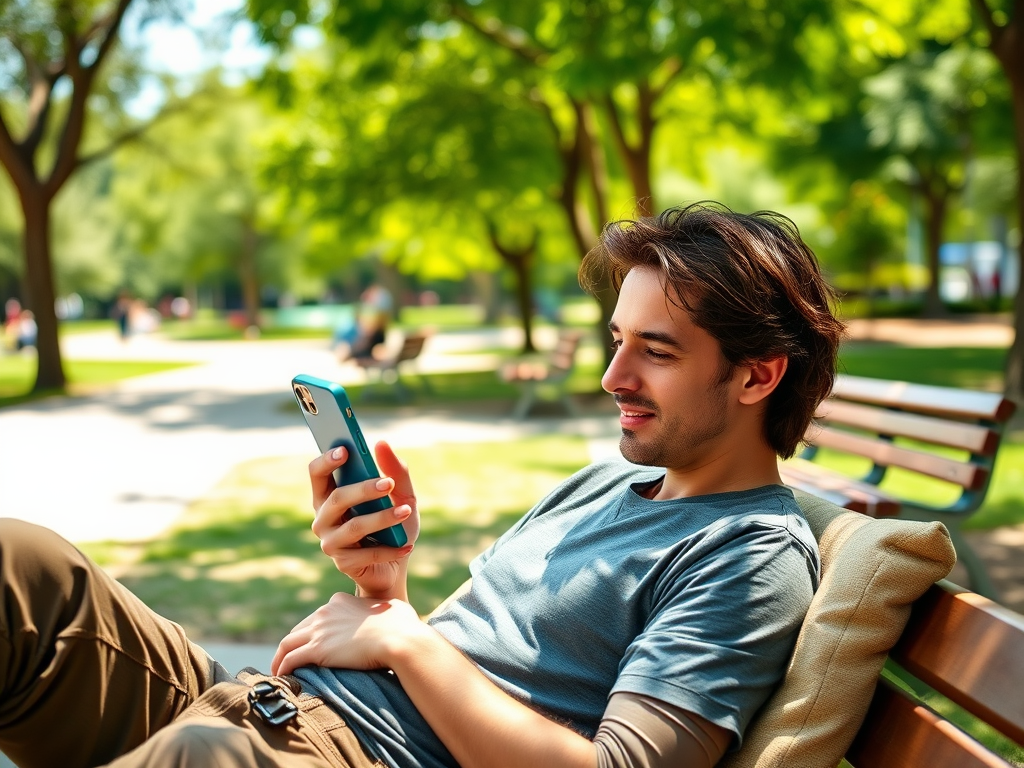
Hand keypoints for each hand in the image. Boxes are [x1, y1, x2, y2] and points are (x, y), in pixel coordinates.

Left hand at [271, 592, 426, 675]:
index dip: (313, 631)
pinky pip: (290, 659)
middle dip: (293, 644)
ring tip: (279, 671)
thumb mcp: (390, 608)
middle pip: (299, 629)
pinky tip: (282, 678)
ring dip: (279, 657)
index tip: (313, 644)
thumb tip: (390, 613)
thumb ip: (381, 611)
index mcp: (340, 601)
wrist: (400, 638)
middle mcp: (326, 611)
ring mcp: (319, 630)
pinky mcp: (317, 649)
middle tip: (290, 660)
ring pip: (287, 643)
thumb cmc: (402, 625)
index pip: (318, 617)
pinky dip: (282, 668)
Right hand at [309, 440, 419, 598]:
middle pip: (336, 498)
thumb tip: (381, 443)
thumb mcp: (401, 496)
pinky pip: (367, 553)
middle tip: (389, 483)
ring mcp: (330, 542)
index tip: (345, 450)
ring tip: (405, 512)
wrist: (394, 568)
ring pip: (354, 526)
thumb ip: (396, 471)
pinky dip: (390, 549)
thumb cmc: (392, 527)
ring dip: (382, 518)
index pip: (317, 473)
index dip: (327, 460)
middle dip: (364, 489)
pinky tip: (407, 545)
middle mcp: (323, 518)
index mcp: (330, 497)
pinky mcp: (344, 564)